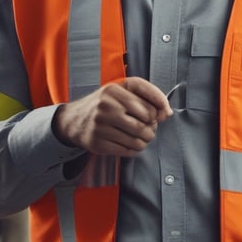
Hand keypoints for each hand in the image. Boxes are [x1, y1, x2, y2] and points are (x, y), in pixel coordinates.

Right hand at [53, 77, 172, 156]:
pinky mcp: (98, 143)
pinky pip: (128, 151)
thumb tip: (167, 114)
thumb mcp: (122, 91)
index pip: (149, 105)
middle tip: (146, 127)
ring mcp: (100, 125)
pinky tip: (129, 143)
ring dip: (144, 141)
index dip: (158, 113)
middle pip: (146, 123)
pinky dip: (134, 150)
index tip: (157, 116)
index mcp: (114, 89)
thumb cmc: (104, 104)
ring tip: (139, 136)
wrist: (74, 120)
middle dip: (151, 128)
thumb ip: (147, 97)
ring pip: (138, 139)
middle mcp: (106, 106)